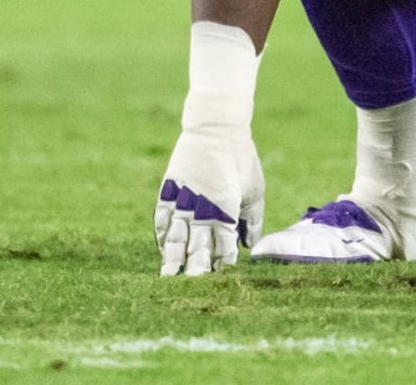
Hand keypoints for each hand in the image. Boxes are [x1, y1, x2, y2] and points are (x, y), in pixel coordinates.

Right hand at [155, 130, 264, 276]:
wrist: (215, 127)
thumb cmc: (241, 158)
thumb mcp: (254, 188)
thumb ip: (252, 220)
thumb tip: (248, 246)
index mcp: (225, 211)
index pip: (223, 248)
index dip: (222, 264)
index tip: (222, 279)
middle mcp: (201, 210)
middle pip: (196, 249)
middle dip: (196, 270)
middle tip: (193, 289)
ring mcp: (181, 201)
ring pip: (174, 239)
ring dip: (172, 260)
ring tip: (168, 278)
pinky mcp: (168, 190)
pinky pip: (161, 220)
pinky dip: (161, 236)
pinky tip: (161, 249)